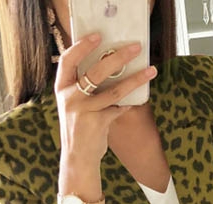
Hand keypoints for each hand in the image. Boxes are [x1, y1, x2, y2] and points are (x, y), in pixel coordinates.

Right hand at [54, 33, 157, 192]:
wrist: (77, 158)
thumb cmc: (79, 129)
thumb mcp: (74, 105)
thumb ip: (85, 89)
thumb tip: (111, 67)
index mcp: (62, 88)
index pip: (68, 60)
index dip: (82, 46)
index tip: (98, 36)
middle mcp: (70, 97)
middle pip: (96, 71)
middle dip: (118, 57)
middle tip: (134, 49)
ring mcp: (83, 111)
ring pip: (114, 90)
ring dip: (135, 80)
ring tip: (150, 71)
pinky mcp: (97, 123)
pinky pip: (118, 109)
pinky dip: (128, 105)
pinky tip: (134, 103)